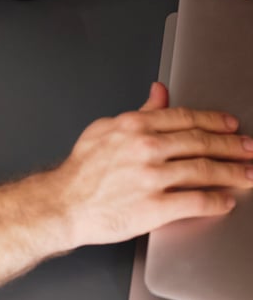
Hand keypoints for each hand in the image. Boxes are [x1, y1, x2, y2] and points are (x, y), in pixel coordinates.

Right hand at [51, 82, 252, 248]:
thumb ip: (140, 111)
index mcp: (134, 125)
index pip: (185, 117)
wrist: (65, 202)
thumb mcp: (107, 127)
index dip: (213, 120)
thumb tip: (160, 92)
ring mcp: (151, 177)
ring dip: (232, 172)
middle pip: (200, 142)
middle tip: (248, 148)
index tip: (230, 125)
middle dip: (231, 145)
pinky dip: (215, 201)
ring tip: (247, 174)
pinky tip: (225, 200)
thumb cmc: (83, 168)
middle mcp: (145, 147)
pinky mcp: (154, 207)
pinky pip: (194, 201)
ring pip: (203, 170)